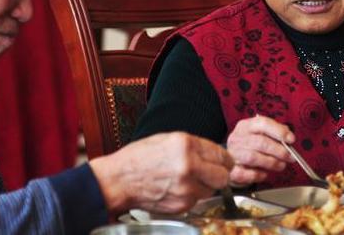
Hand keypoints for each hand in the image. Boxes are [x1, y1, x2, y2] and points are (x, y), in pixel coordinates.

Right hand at [89, 132, 233, 213]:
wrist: (119, 181)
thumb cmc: (139, 158)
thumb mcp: (167, 140)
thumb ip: (193, 146)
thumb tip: (214, 154)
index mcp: (185, 145)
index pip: (221, 154)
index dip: (224, 159)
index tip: (224, 162)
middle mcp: (189, 166)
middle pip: (223, 176)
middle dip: (219, 174)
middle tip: (211, 173)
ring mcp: (186, 188)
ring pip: (212, 190)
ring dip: (205, 186)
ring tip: (186, 180)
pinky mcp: (182, 204)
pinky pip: (197, 200)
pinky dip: (191, 196)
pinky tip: (177, 188)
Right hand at [226, 115, 294, 185]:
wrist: (230, 160)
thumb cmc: (250, 146)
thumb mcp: (260, 133)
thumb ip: (274, 133)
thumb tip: (289, 137)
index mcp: (246, 126)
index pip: (263, 123)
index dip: (279, 131)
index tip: (291, 139)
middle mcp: (238, 138)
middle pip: (260, 142)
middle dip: (279, 150)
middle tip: (290, 157)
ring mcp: (233, 154)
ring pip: (253, 157)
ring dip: (271, 162)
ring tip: (281, 165)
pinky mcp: (232, 170)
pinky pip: (245, 173)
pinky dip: (258, 175)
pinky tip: (264, 174)